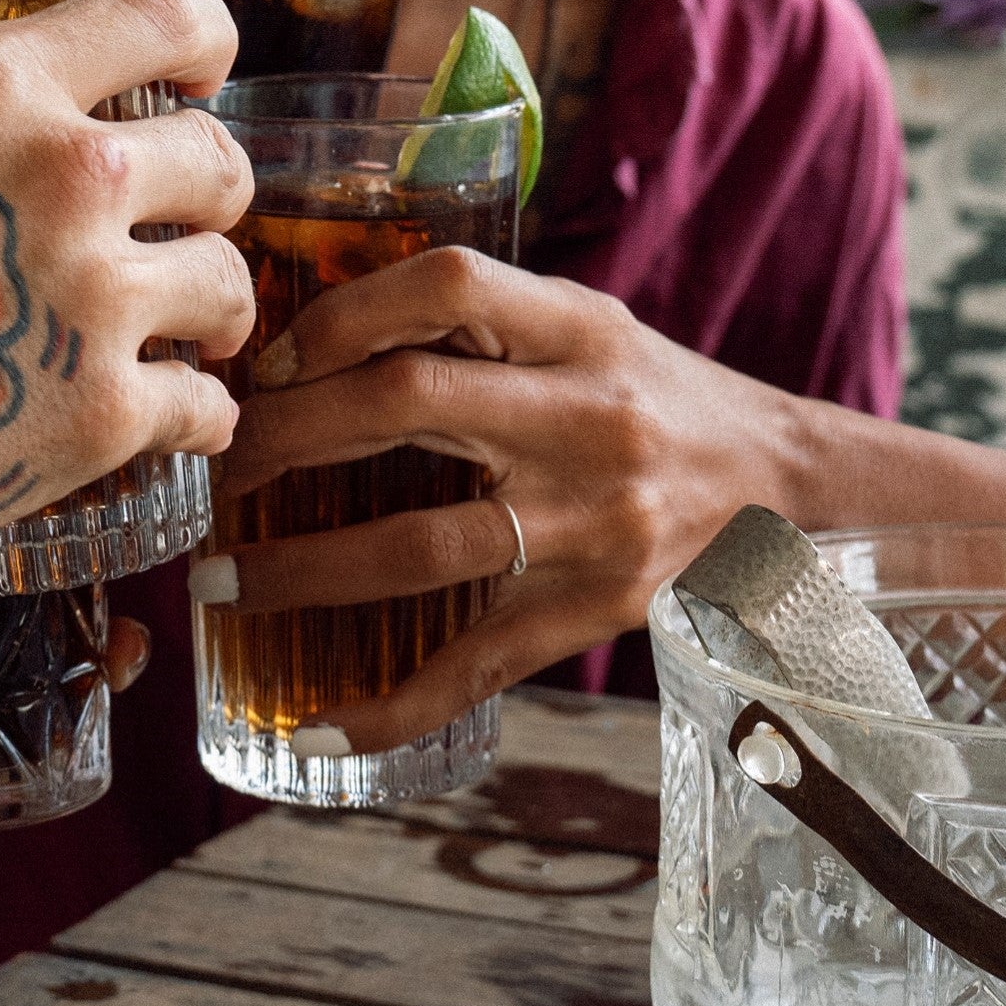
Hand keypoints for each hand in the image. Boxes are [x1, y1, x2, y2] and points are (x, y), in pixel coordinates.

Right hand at [0, 0, 255, 594]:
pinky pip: (205, 407)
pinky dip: (197, 418)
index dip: (203, 40)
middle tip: (181, 230)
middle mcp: (65, 171)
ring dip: (213, 310)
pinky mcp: (103, 418)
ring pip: (231, 283)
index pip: (160, 15)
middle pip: (218, 159)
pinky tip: (172, 427)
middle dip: (208, 197)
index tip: (207, 71)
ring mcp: (94, 296)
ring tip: (191, 337)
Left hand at [208, 249, 810, 750]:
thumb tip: (308, 337)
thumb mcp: (587, 328)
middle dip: (286, 435)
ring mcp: (592, 525)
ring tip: (221, 582)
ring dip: (299, 570)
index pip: (446, 283)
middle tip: (216, 466)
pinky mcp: (593, 614)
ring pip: (418, 546)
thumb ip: (476, 323)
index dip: (340, 313)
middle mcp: (589, 419)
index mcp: (581, 328)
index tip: (271, 361)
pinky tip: (313, 723)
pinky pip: (470, 668)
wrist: (789, 492)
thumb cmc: (656, 398)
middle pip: (407, 401)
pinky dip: (387, 706)